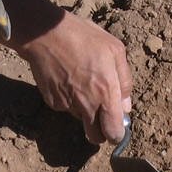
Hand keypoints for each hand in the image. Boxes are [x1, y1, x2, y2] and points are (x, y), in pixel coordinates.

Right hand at [14, 10, 132, 143]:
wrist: (45, 34)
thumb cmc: (82, 37)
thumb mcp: (114, 50)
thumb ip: (124, 80)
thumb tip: (125, 105)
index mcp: (106, 93)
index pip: (113, 133)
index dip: (116, 134)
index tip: (116, 126)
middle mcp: (87, 105)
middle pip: (95, 137)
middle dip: (100, 131)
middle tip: (101, 115)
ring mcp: (67, 105)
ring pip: (80, 119)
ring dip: (84, 109)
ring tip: (81, 81)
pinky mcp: (52, 101)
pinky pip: (65, 107)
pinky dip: (68, 98)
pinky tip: (67, 78)